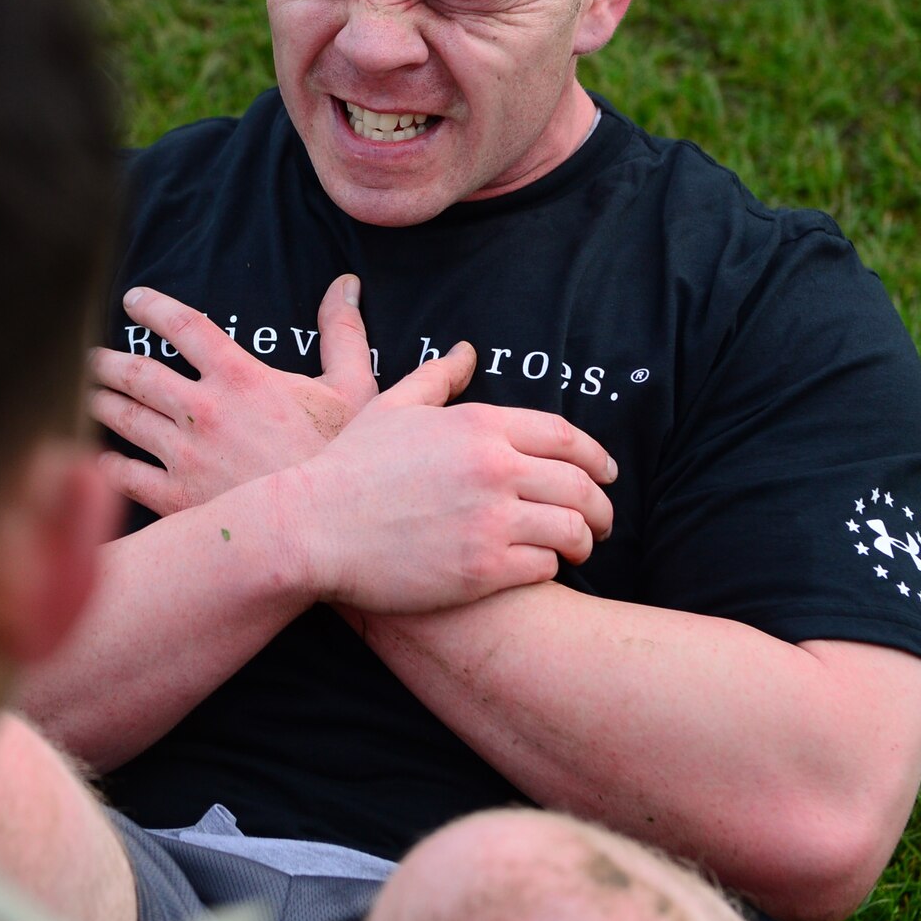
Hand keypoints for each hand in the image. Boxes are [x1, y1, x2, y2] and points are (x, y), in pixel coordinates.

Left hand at [91, 276, 376, 514]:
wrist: (325, 530)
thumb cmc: (341, 458)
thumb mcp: (354, 387)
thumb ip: (343, 333)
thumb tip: (346, 285)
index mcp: (239, 376)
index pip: (183, 325)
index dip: (153, 307)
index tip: (133, 299)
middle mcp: (203, 410)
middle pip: (138, 373)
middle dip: (108, 362)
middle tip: (93, 357)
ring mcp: (184, 455)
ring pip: (124, 418)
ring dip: (101, 402)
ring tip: (88, 394)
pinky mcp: (176, 499)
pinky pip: (126, 475)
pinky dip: (108, 462)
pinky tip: (100, 457)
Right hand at [287, 344, 617, 613]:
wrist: (312, 529)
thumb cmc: (349, 468)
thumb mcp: (392, 408)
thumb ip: (437, 378)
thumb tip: (468, 351)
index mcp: (478, 425)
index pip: (564, 437)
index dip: (596, 456)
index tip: (608, 473)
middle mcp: (493, 469)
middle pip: (580, 485)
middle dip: (603, 505)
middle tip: (605, 519)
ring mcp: (490, 520)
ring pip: (572, 529)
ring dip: (584, 540)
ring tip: (580, 548)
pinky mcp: (482, 569)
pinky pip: (543, 568)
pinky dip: (549, 568)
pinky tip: (539, 568)